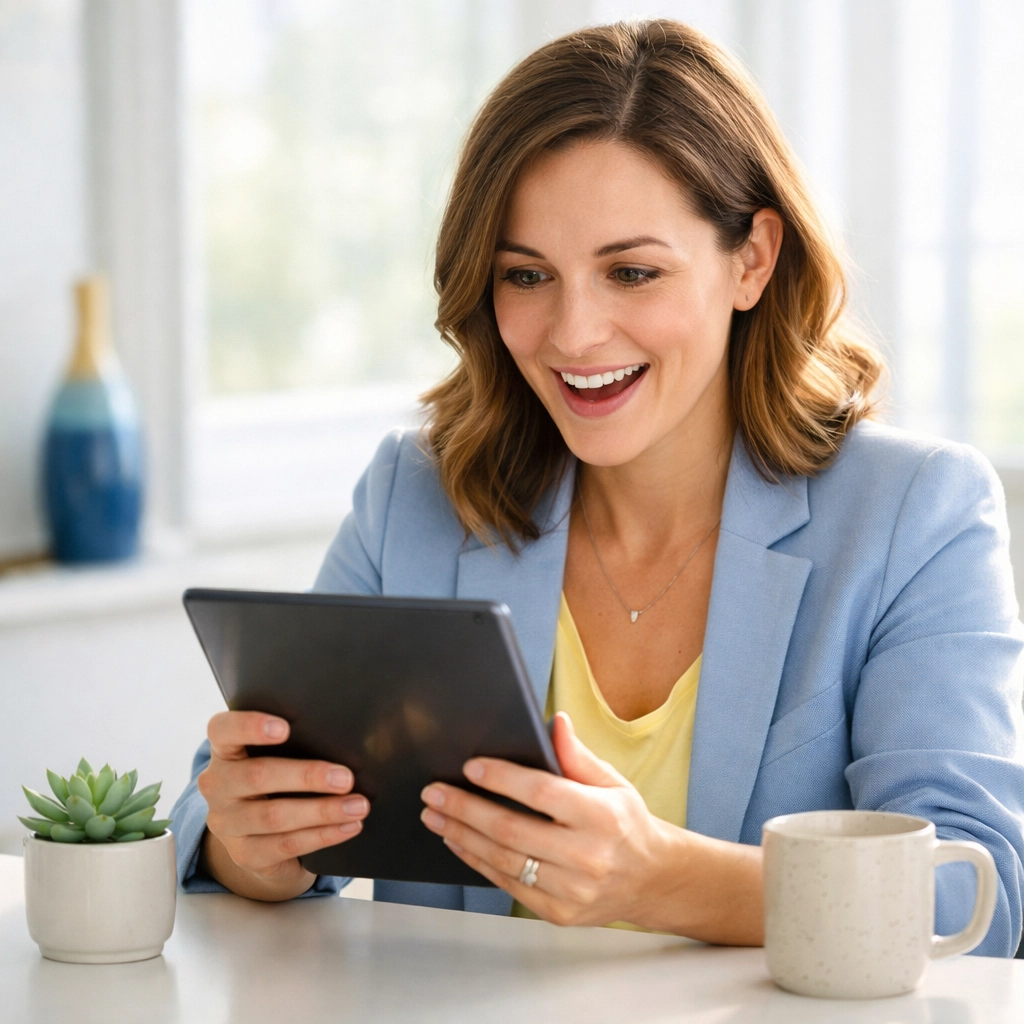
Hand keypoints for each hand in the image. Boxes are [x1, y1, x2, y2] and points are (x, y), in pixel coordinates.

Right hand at [198, 711, 369, 898]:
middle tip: (346, 778)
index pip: (223, 730)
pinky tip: (348, 826)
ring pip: (275, 815)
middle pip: (257, 775)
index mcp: (224, 750)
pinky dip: (323, 835)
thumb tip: (345, 741)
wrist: (260, 836)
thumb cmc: (277, 781)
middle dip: (307, 776)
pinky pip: (287, 844)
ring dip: (323, 811)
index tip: (285, 728)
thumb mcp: (276, 757)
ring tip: (358, 806)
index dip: (250, 726)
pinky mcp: (244, 854)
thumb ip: (298, 744)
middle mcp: (217, 785)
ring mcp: (226, 823)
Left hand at [419, 712, 673, 928]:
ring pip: (504, 860)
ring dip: (462, 835)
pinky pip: (508, 884)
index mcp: (601, 816)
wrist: (651, 880)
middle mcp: (587, 856)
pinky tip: (457, 840)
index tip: (470, 767)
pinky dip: (477, 861)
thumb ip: (578, 756)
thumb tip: (554, 723)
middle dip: (465, 808)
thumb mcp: (612, 782)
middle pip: (512, 830)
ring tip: (435, 814)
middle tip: (433, 791)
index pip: (542, 794)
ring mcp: (572, 890)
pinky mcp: (559, 912)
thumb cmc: (626, 824)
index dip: (502, 779)